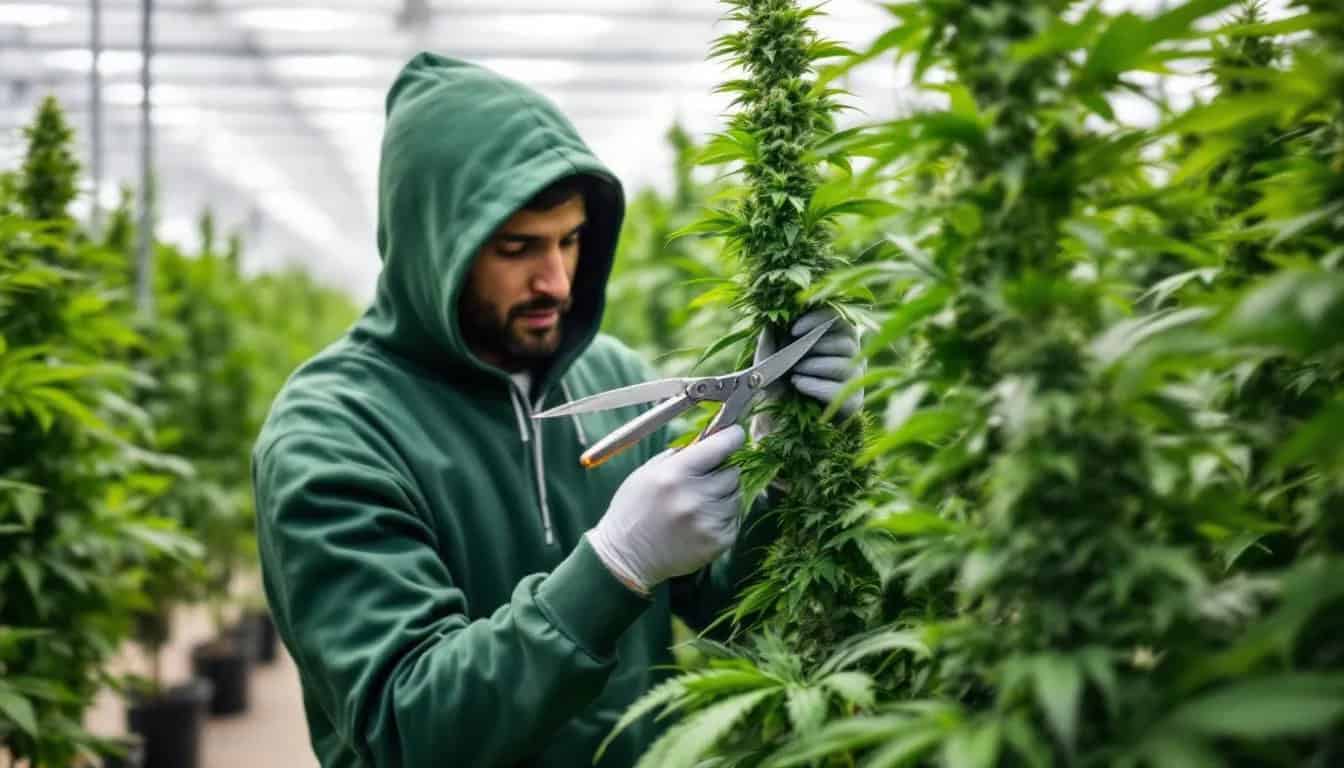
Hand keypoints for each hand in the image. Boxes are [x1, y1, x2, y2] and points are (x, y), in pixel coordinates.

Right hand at [587, 425, 745, 594]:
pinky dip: (723, 518)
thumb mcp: (647, 472)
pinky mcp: (717, 542)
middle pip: (732, 472)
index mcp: (674, 474)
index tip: (735, 434)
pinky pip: (734, 519)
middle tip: (704, 482)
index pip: (720, 445)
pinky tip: (701, 523)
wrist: (626, 556)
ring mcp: (707, 522)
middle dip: (722, 472)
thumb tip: (712, 437)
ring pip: (736, 496)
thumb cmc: (635, 509)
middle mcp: (693, 497)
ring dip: (722, 497)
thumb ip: (680, 454)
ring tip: (698, 506)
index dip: (732, 437)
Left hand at [750, 307, 863, 440]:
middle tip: (794, 359)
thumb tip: (769, 323)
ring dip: (814, 366)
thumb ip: (769, 341)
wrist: (782, 421)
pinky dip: (816, 385)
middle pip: (845, 343)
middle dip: (815, 348)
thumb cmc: (779, 383)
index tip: (793, 330)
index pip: (839, 319)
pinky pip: (839, 390)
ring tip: (794, 374)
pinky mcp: (853, 403)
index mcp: (837, 337)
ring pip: (844, 365)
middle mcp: (853, 356)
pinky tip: (799, 384)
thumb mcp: (769, 361)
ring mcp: (856, 380)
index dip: (818, 320)